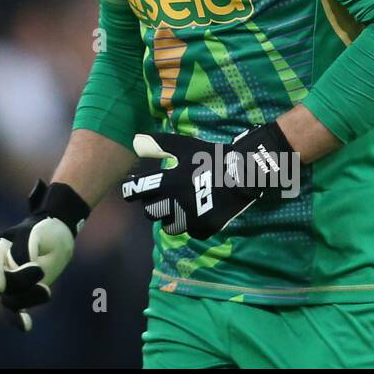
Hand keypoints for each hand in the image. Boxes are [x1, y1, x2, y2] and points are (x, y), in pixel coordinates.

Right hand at [0, 179, 89, 332]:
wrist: (54, 237)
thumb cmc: (43, 230)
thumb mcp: (34, 233)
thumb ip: (22, 249)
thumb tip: (15, 268)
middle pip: (3, 284)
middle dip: (21, 282)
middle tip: (41, 270)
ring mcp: (8, 283)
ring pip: (11, 300)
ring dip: (29, 298)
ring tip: (47, 291)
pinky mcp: (20, 295)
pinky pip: (14, 311)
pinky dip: (18, 319)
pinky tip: (26, 325)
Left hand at [120, 123, 294, 239]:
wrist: (243, 171)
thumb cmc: (210, 156)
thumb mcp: (184, 146)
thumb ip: (159, 145)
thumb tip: (136, 140)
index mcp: (168, 182)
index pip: (137, 191)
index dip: (131, 191)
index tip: (131, 191)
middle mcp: (176, 202)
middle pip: (151, 212)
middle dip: (154, 205)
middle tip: (162, 199)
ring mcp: (191, 218)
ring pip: (168, 227)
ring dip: (171, 219)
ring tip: (179, 209)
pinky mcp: (206, 228)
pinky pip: (190, 232)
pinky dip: (192, 226)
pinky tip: (198, 214)